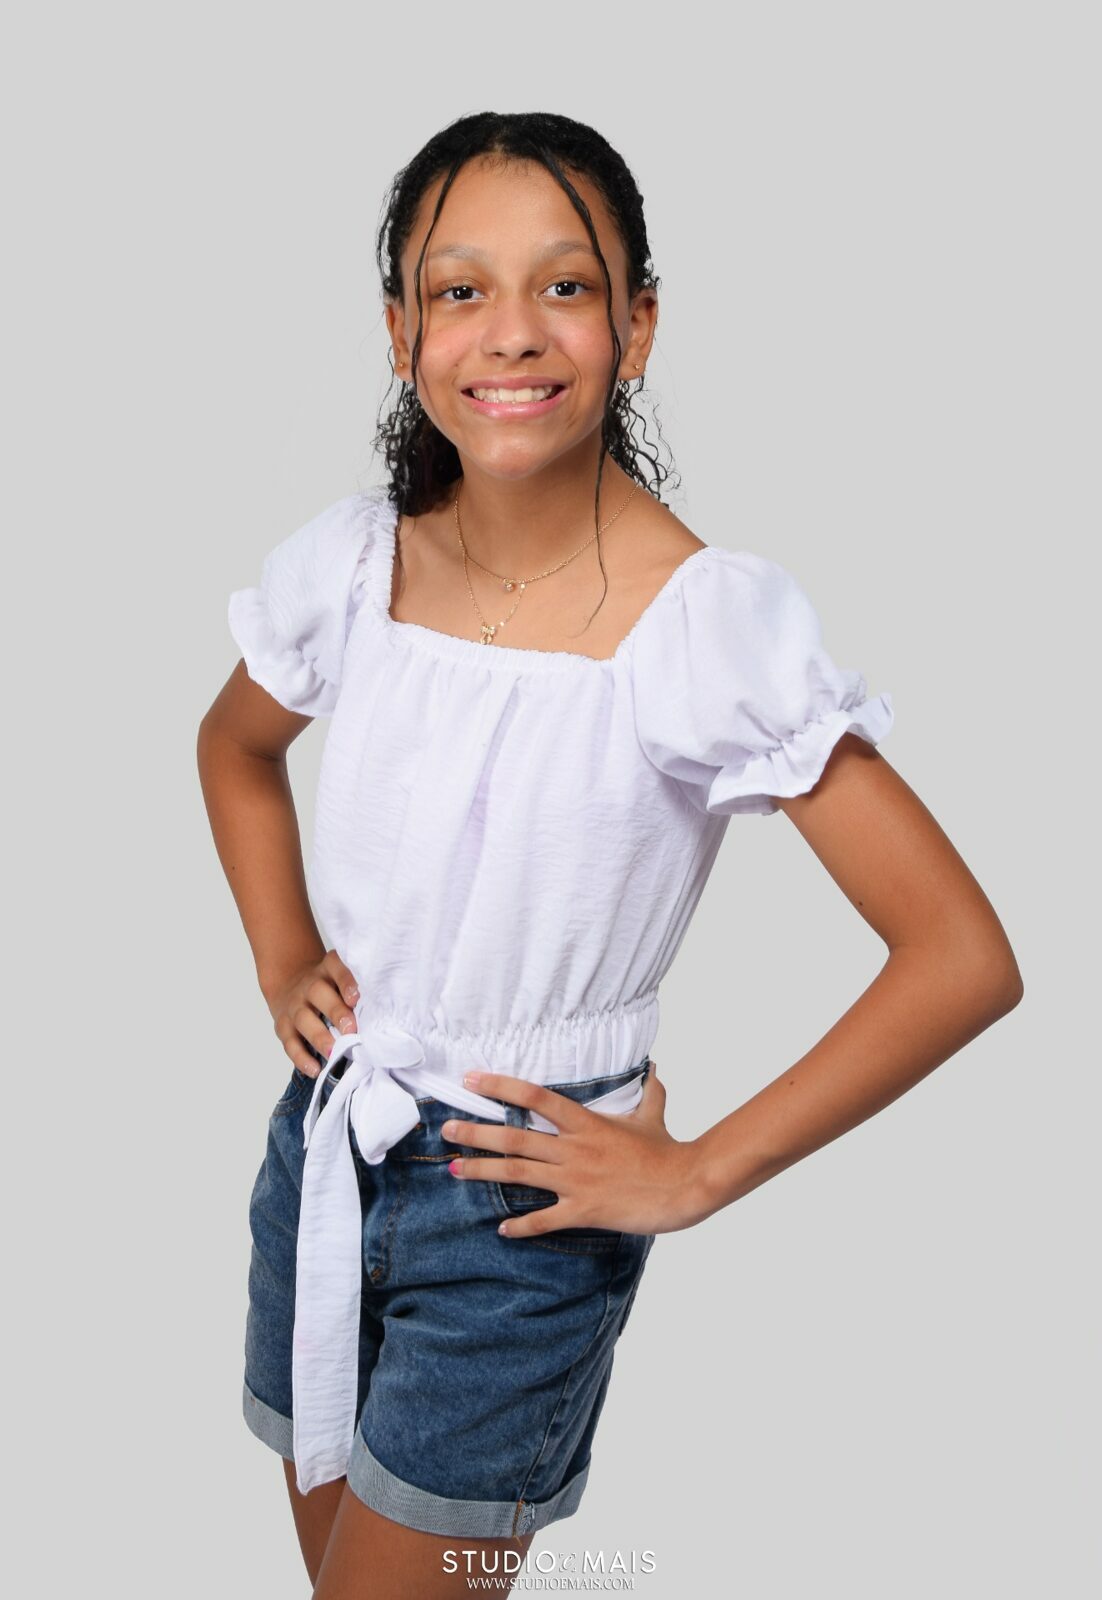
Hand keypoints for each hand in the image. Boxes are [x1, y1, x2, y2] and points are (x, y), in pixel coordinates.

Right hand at [264, 949, 360, 1077]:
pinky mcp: (283, 1026)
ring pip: (303, 1019)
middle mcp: (309, 985)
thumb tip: (383, 1016)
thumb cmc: (329, 988)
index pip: (336, 967)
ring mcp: (294, 1005)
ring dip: (319, 1037)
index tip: (356, 998)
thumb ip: (358, 992)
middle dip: (336, 1012)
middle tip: (351, 1030)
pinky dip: (301, 1058)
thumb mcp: (341, 980)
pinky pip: (289, 1042)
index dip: (346, 981)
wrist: (290, 985)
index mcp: (328, 970)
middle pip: (318, 993)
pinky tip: (315, 1069)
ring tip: (334, 1053)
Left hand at [440, 1063, 707, 1237]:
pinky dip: (521, 1226)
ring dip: (483, 1171)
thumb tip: (653, 1068)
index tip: (473, 1080)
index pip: (535, 1097)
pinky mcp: (584, 1210)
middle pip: (514, 1137)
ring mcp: (576, 1181)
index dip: (501, 1086)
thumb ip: (648, 1091)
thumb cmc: (667, 1151)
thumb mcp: (652, 1115)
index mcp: (586, 1123)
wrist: (684, 1186)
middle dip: (476, 1133)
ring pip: (519, 1173)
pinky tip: (502, 1229)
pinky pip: (544, 1220)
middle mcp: (574, 1149)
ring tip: (455, 1170)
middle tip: (446, 1130)